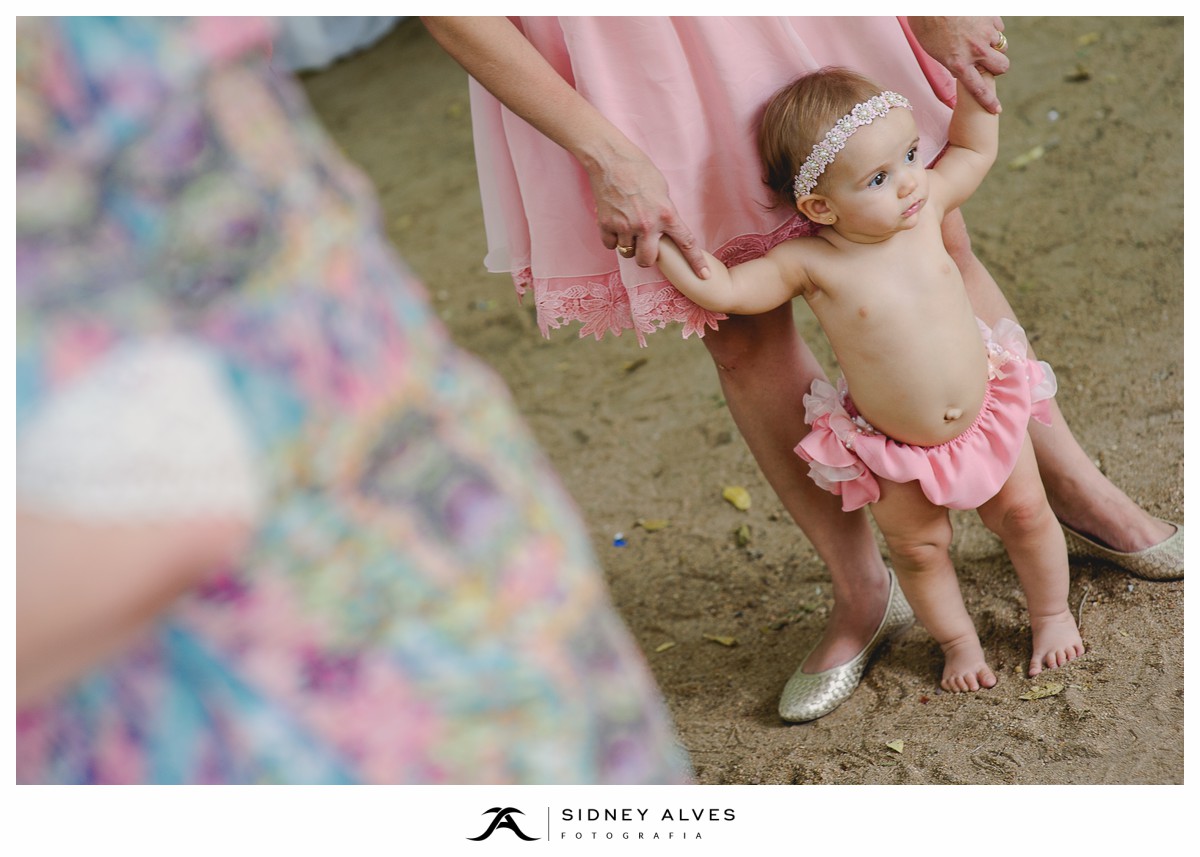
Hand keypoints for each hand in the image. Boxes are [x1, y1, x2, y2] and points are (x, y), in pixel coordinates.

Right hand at [587, 144, 709, 278]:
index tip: (704, 276)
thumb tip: (663, 229)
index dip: (696, 262)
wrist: (611, 160)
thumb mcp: (662, 190)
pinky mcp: (606, 224)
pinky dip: (612, 239)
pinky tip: (614, 225)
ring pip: (627, 253)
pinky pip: (610, 245)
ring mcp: (625, 226)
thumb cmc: (639, 169)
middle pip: (647, 260)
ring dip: (628, 246)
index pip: (686, 243)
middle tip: (644, 247)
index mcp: (666, 214)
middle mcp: (647, 225)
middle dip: (646, 258)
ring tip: (627, 228)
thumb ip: (665, 213)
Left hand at [908, 16, 1008, 113]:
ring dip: (994, 46)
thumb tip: (960, 69)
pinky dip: (991, 29)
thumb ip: (951, 62)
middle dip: (998, 68)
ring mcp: (985, 34)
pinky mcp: (990, 18)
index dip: (989, 102)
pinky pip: (999, 28)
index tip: (996, 109)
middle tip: (990, 63)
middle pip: (1002, 67)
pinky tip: (979, 25)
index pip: (979, 90)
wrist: (932, 3)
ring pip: (1002, 46)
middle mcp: (976, 51)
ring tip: (980, 39)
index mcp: (959, 64)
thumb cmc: (926, 25)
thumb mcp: (934, 52)